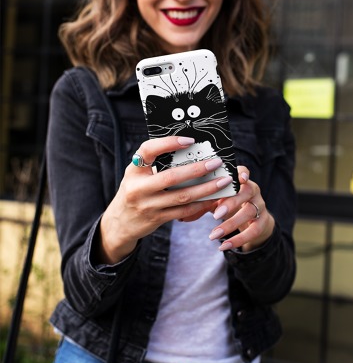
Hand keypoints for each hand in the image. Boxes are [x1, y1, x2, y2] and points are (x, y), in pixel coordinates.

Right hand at [98, 136, 231, 263]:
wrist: (120, 222)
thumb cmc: (135, 189)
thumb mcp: (138, 174)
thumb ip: (157, 163)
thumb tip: (190, 149)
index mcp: (134, 169)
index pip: (148, 150)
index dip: (169, 143)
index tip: (190, 140)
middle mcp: (139, 187)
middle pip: (171, 177)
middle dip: (197, 169)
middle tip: (216, 162)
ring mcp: (148, 205)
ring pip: (182, 196)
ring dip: (205, 189)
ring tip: (223, 181)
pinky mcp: (157, 219)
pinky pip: (183, 211)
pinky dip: (200, 204)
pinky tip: (213, 198)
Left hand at [208, 166, 274, 251]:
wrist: (251, 220)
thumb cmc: (228, 204)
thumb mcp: (217, 200)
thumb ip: (203, 203)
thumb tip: (181, 215)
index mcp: (241, 181)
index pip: (243, 172)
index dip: (242, 173)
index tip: (239, 178)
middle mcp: (253, 190)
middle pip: (247, 192)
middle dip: (232, 202)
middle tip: (215, 215)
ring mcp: (260, 205)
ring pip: (250, 212)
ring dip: (230, 224)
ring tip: (213, 235)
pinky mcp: (263, 222)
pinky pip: (254, 231)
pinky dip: (238, 239)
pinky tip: (223, 246)